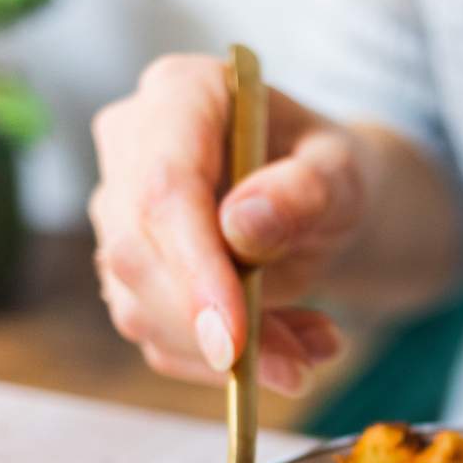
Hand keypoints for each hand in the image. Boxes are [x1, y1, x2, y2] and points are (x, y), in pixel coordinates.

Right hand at [90, 54, 364, 394]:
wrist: (321, 204)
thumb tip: (242, 224)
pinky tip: (288, 348)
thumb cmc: (330, 173)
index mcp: (181, 93)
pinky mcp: (129, 274)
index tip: (234, 338)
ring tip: (315, 346)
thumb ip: (305, 190)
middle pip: (137, 254)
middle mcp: (131, 147)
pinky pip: (159, 340)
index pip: (164, 187)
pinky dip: (224, 365)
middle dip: (213, 327)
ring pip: (140, 309)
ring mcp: (119, 213)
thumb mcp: (344, 174)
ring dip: (230, 355)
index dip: (195, 268)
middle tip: (296, 368)